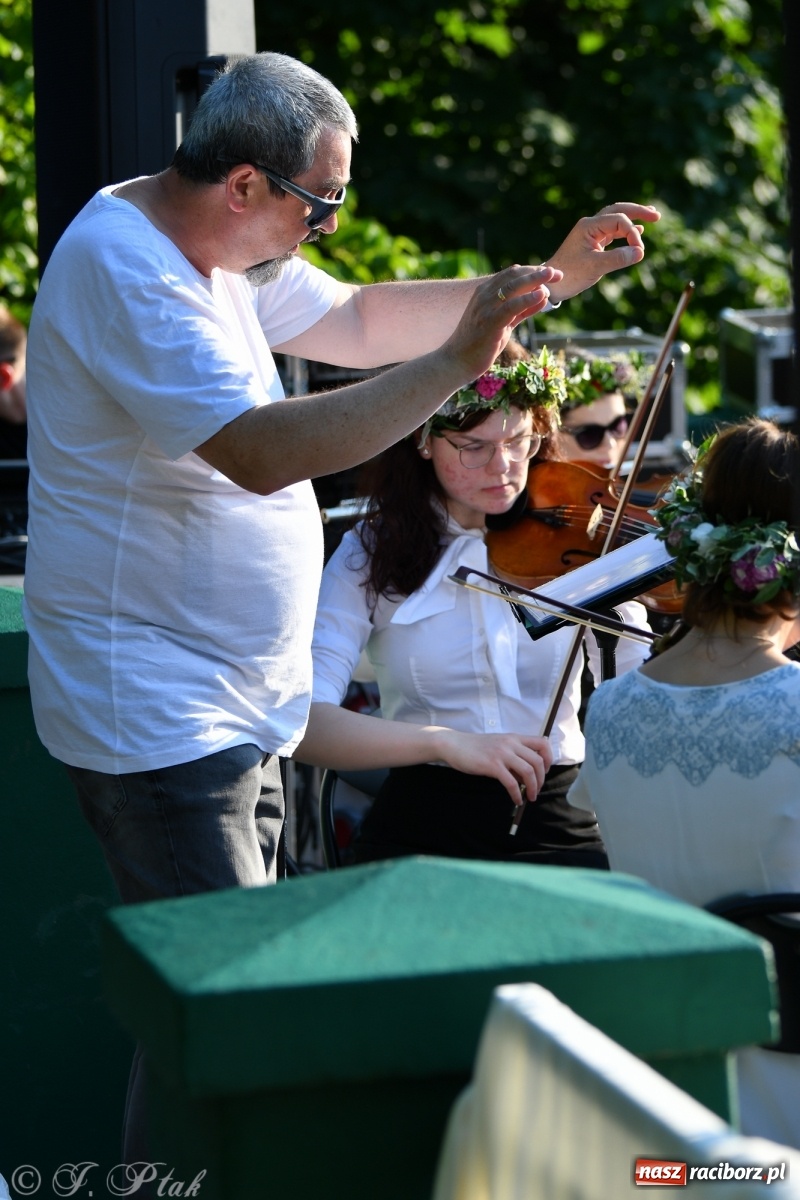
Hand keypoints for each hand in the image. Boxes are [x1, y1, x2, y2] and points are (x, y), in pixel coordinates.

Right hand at [434, 730, 553, 805]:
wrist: (454, 744)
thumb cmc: (475, 747)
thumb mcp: (498, 745)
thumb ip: (513, 755)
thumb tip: (525, 775)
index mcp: (514, 738)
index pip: (543, 743)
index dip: (549, 758)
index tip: (545, 771)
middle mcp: (511, 743)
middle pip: (538, 761)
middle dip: (541, 779)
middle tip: (536, 790)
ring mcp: (502, 754)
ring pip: (528, 772)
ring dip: (533, 788)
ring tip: (529, 797)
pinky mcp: (492, 765)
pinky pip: (512, 782)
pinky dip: (517, 794)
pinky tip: (516, 800)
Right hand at [442, 264, 563, 382]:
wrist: (456, 362)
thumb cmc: (478, 345)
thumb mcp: (502, 324)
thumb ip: (519, 311)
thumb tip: (541, 298)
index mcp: (484, 293)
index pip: (511, 274)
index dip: (532, 270)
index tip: (551, 273)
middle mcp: (484, 296)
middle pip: (514, 275)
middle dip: (537, 272)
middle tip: (557, 273)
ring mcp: (485, 308)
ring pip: (513, 286)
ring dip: (535, 280)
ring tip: (553, 277)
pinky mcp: (489, 322)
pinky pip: (511, 306)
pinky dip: (528, 299)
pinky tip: (542, 296)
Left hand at [544, 202, 660, 302]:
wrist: (551, 284)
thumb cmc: (569, 275)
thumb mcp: (594, 268)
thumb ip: (617, 258)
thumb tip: (640, 252)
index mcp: (589, 226)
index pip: (618, 220)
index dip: (632, 233)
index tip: (639, 251)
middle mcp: (590, 225)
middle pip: (618, 210)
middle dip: (637, 211)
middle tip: (656, 214)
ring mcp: (591, 233)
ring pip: (616, 219)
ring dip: (633, 218)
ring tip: (652, 216)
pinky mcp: (593, 242)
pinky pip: (613, 232)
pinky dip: (626, 231)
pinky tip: (639, 231)